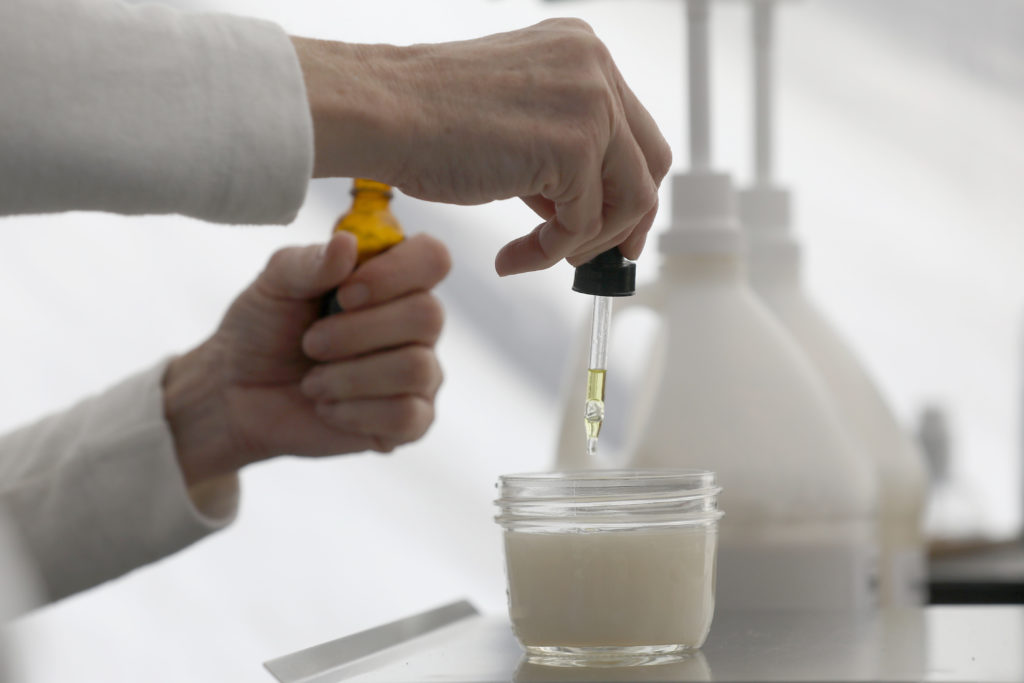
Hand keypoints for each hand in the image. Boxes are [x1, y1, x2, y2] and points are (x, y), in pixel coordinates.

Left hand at [163, 232, 450, 487]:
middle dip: (357, 332)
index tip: (344, 293)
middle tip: (311, 343)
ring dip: (350, 377)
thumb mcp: (274, 284)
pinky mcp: (410, 421)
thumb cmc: (263, 330)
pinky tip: (328, 409)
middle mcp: (416, 323)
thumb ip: (311, 262)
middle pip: (428, 316)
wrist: (238, 394)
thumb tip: (348, 243)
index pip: (433, 258)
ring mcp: (420, 373)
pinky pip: (407, 416)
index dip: (395, 273)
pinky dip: (355, 412)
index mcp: (392, 278)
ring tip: (312, 382)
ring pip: (416, 368)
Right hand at [292, 19, 671, 274]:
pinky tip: (513, 258)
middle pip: (650, 163)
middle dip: (628, 222)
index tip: (614, 230)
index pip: (634, 132)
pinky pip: (584, 223)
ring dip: (585, 243)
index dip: (629, 189)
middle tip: (594, 260)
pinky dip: (550, 252)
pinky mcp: (574, 145)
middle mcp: (596, 66)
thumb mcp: (514, 128)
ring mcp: (591, 102)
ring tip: (536, 256)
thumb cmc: (424, 120)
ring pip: (630, 199)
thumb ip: (558, 156)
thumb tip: (587, 211)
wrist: (380, 113)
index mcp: (581, 52)